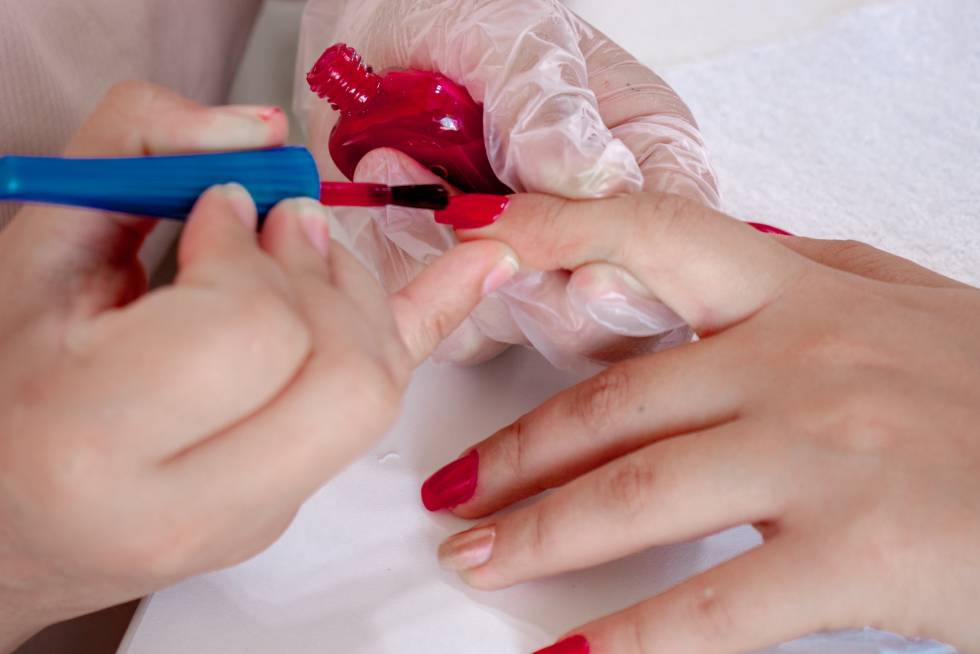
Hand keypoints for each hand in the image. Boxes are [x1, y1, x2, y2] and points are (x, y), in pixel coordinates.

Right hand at [0, 82, 516, 650]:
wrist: (3, 509)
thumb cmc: (7, 374)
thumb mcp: (39, 243)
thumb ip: (140, 149)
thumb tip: (265, 135)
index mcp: (96, 433)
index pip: (251, 329)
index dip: (247, 251)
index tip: (218, 215)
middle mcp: (185, 501)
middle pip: (339, 370)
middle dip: (320, 273)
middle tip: (282, 226)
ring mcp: (251, 518)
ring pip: (374, 394)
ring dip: (357, 295)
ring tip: (307, 254)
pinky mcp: (286, 511)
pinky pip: (380, 413)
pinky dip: (434, 323)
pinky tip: (488, 266)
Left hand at [295, 0, 716, 367]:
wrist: (372, 38)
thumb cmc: (459, 19)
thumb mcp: (509, 37)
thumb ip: (548, 102)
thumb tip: (594, 181)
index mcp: (647, 154)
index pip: (674, 241)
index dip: (636, 269)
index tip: (584, 269)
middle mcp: (604, 225)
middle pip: (611, 314)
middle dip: (534, 277)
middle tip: (461, 212)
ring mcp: (541, 266)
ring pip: (532, 329)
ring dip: (460, 265)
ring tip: (404, 170)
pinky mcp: (478, 292)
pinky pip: (461, 326)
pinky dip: (417, 272)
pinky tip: (390, 196)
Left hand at [424, 192, 979, 652]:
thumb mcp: (905, 305)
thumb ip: (809, 279)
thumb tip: (720, 260)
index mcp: (803, 295)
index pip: (655, 237)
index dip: (558, 231)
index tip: (478, 247)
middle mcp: (799, 361)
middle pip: (614, 405)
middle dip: (515, 455)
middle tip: (449, 494)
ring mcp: (824, 454)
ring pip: (637, 494)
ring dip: (538, 534)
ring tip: (474, 563)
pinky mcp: (858, 552)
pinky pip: (713, 608)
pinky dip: (630, 642)